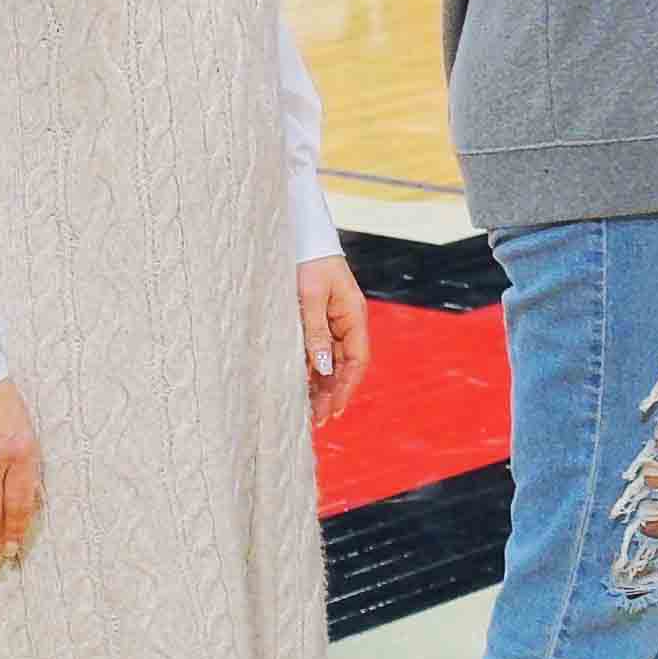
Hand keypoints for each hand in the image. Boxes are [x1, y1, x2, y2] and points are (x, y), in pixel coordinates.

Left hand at [297, 254, 370, 424]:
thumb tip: (323, 368)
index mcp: (354, 315)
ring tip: (309, 413)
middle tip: (317, 421)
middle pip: (344, 366)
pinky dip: (311, 371)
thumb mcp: (309, 297)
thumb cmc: (308, 262)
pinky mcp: (318, 321)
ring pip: (331, 362)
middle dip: (332, 393)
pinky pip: (318, 352)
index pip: (356, 359)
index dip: (346, 386)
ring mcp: (333, 323)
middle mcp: (347, 322)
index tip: (333, 410)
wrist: (300, 238)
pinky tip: (302, 388)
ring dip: (322, 386)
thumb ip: (316, 332)